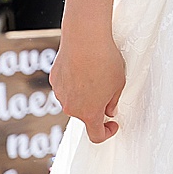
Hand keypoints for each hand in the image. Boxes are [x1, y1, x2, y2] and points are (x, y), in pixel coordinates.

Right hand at [50, 26, 126, 143]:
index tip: (113, 123)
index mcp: (89, 113)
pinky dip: (74, 83)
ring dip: (84, 94)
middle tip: (107, 89)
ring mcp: (60, 94)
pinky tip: (82, 67)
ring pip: (74, 100)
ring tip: (95, 73)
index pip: (96, 136)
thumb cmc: (105, 61)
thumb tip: (108, 111)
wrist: (85, 38)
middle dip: (96, 107)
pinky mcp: (54, 80)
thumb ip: (113, 102)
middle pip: (85, 115)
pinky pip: (66, 87)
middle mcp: (71, 108)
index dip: (107, 132)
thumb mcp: (119, 85)